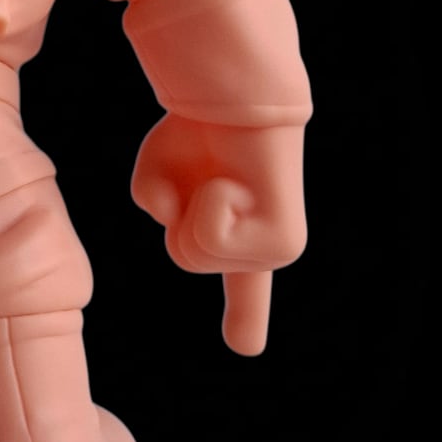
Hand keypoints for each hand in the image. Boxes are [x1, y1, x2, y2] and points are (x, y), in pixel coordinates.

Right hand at [131, 114, 306, 354]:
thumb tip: (192, 231)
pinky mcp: (283, 242)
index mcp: (235, 234)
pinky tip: (234, 178)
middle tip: (210, 173)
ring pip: (195, 250)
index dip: (244, 316)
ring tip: (225, 174)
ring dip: (195, 204)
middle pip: (182, 255)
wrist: (237, 94)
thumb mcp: (158, 173)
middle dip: (179, 214)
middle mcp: (261, 248)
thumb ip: (158, 208)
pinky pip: (214, 235)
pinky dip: (211, 201)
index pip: (242, 286)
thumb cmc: (196, 128)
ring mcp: (276, 249)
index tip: (244, 347)